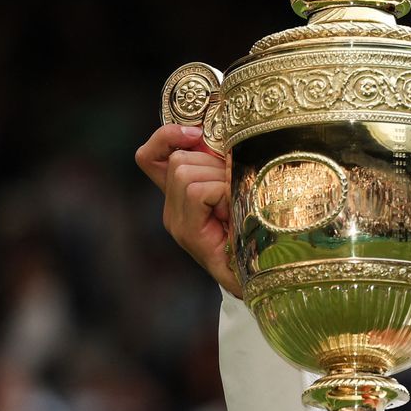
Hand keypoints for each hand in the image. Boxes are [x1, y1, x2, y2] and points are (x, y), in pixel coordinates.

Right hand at [135, 125, 239, 297]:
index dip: (166, 137)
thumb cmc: (256, 235)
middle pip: (180, 159)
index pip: (150, 157)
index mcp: (180, 196)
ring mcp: (177, 221)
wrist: (261, 278)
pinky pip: (197, 191)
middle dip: (214, 164)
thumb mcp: (241, 192)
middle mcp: (172, 208)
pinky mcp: (186, 232)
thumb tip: (223, 134)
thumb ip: (227, 168)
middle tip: (237, 189)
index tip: (195, 132)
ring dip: (220, 178)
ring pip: (187, 170)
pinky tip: (234, 210)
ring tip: (238, 203)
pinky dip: (221, 192)